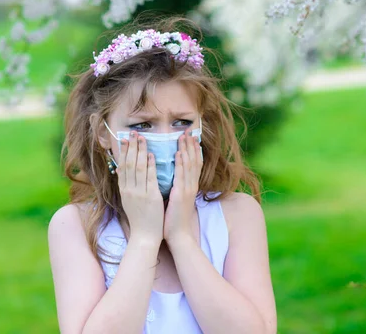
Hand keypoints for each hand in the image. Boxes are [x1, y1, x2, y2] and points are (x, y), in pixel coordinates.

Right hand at [116, 130, 163, 244]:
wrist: (144, 236)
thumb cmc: (139, 219)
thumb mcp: (128, 201)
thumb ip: (126, 185)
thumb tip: (121, 171)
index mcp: (124, 190)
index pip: (122, 167)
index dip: (123, 152)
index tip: (124, 139)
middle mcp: (129, 190)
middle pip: (129, 164)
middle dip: (131, 147)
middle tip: (134, 133)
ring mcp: (139, 193)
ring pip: (138, 168)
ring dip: (140, 151)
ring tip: (143, 138)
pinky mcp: (151, 197)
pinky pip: (150, 178)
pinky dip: (150, 165)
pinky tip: (152, 155)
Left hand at [164, 127, 203, 246]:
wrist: (178, 235)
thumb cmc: (174, 218)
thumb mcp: (176, 198)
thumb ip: (176, 185)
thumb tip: (172, 175)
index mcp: (190, 186)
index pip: (194, 163)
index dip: (193, 149)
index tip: (190, 136)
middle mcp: (191, 185)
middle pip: (194, 160)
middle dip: (191, 145)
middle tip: (188, 130)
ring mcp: (187, 190)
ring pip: (189, 165)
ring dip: (186, 149)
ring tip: (184, 136)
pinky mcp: (181, 195)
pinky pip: (181, 176)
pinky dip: (180, 164)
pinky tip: (178, 154)